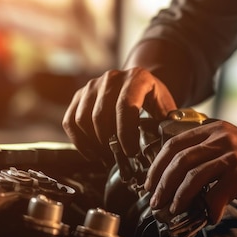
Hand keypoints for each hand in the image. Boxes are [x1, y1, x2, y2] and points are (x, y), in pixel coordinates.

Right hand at [62, 67, 176, 164]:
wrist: (138, 84)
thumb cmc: (153, 100)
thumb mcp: (166, 107)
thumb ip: (166, 125)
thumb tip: (163, 149)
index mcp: (137, 78)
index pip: (126, 106)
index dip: (126, 133)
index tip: (130, 152)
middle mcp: (112, 77)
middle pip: (101, 115)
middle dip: (109, 143)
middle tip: (119, 159)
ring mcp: (93, 85)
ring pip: (83, 119)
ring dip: (93, 144)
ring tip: (106, 157)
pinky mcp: (79, 96)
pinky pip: (70, 121)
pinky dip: (78, 141)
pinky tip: (92, 152)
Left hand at [144, 120, 236, 222]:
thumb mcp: (233, 147)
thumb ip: (208, 154)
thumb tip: (176, 178)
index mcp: (215, 129)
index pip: (174, 144)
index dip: (157, 166)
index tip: (151, 184)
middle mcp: (222, 138)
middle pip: (179, 160)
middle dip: (162, 184)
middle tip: (157, 201)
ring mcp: (233, 156)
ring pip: (192, 176)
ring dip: (178, 198)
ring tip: (174, 211)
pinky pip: (215, 196)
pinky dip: (208, 210)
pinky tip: (210, 217)